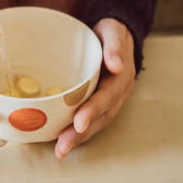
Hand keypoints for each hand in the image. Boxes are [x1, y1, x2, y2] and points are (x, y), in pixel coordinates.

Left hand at [55, 18, 135, 158]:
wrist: (116, 35)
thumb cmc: (111, 33)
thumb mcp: (113, 32)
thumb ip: (114, 46)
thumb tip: (116, 65)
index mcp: (121, 78)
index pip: (106, 97)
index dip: (93, 110)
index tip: (79, 122)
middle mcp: (116, 93)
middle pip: (100, 117)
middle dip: (81, 133)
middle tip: (63, 145)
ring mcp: (109, 99)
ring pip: (95, 123)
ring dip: (78, 137)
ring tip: (61, 149)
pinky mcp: (98, 101)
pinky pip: (89, 118)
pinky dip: (77, 131)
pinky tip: (61, 139)